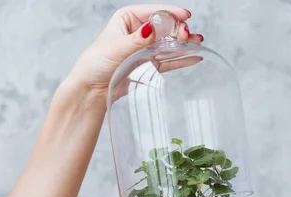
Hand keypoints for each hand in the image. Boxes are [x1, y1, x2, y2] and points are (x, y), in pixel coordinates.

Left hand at [67, 4, 201, 100]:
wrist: (92, 89)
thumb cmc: (96, 64)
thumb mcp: (116, 48)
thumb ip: (137, 40)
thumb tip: (153, 28)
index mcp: (129, 18)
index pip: (155, 12)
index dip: (172, 13)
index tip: (186, 16)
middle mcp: (140, 31)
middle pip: (166, 27)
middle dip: (179, 29)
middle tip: (187, 36)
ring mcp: (146, 48)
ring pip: (170, 42)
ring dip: (184, 42)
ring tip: (199, 42)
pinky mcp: (150, 64)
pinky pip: (169, 59)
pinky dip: (182, 58)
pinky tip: (195, 56)